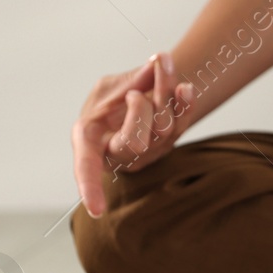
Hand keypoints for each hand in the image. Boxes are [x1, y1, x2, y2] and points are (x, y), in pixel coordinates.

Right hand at [71, 53, 196, 217]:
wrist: (135, 96)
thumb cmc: (111, 98)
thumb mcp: (108, 88)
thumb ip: (129, 81)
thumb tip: (156, 65)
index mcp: (89, 140)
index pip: (86, 166)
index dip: (89, 187)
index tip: (96, 210)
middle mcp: (118, 151)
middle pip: (134, 142)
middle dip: (139, 110)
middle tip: (133, 93)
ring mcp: (148, 149)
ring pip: (163, 126)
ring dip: (164, 91)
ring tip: (162, 62)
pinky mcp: (169, 141)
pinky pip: (182, 122)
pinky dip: (186, 103)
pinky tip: (186, 87)